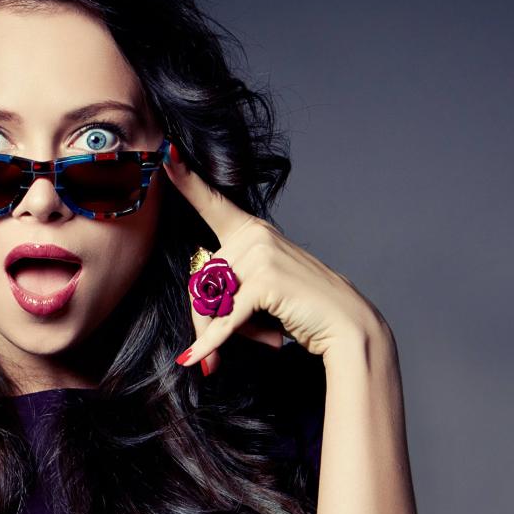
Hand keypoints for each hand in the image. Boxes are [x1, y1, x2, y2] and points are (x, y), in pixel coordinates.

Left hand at [162, 144, 385, 373]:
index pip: (213, 204)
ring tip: (257, 338)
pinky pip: (226, 318)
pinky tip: (199, 361)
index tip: (167, 153)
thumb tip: (194, 340)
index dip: (187, 180)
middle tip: (226, 344)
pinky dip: (212, 344)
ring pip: (210, 301)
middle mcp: (255, 235)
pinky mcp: (266, 280)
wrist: (346, 324)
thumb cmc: (297, 310)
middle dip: (207, 319)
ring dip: (221, 333)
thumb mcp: (254, 297)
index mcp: (251, 231)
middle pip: (200, 281)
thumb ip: (223, 300)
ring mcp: (261, 254)